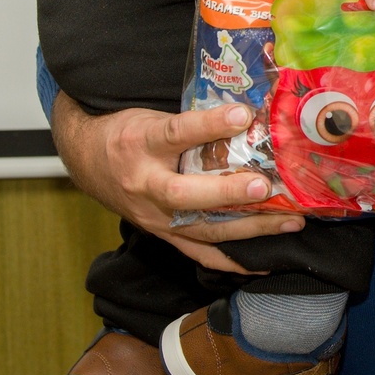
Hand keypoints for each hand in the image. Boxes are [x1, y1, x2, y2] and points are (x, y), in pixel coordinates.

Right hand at [50, 92, 302, 274]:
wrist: (87, 161)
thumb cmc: (127, 133)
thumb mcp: (151, 116)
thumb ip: (192, 119)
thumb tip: (246, 110)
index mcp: (140, 143)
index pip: (175, 133)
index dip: (208, 124)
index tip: (242, 115)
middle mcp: (144, 183)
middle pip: (183, 193)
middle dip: (227, 192)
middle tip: (264, 186)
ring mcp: (153, 216)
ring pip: (200, 228)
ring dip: (248, 228)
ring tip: (288, 220)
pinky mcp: (162, 234)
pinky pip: (199, 253)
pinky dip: (233, 262)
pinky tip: (263, 263)